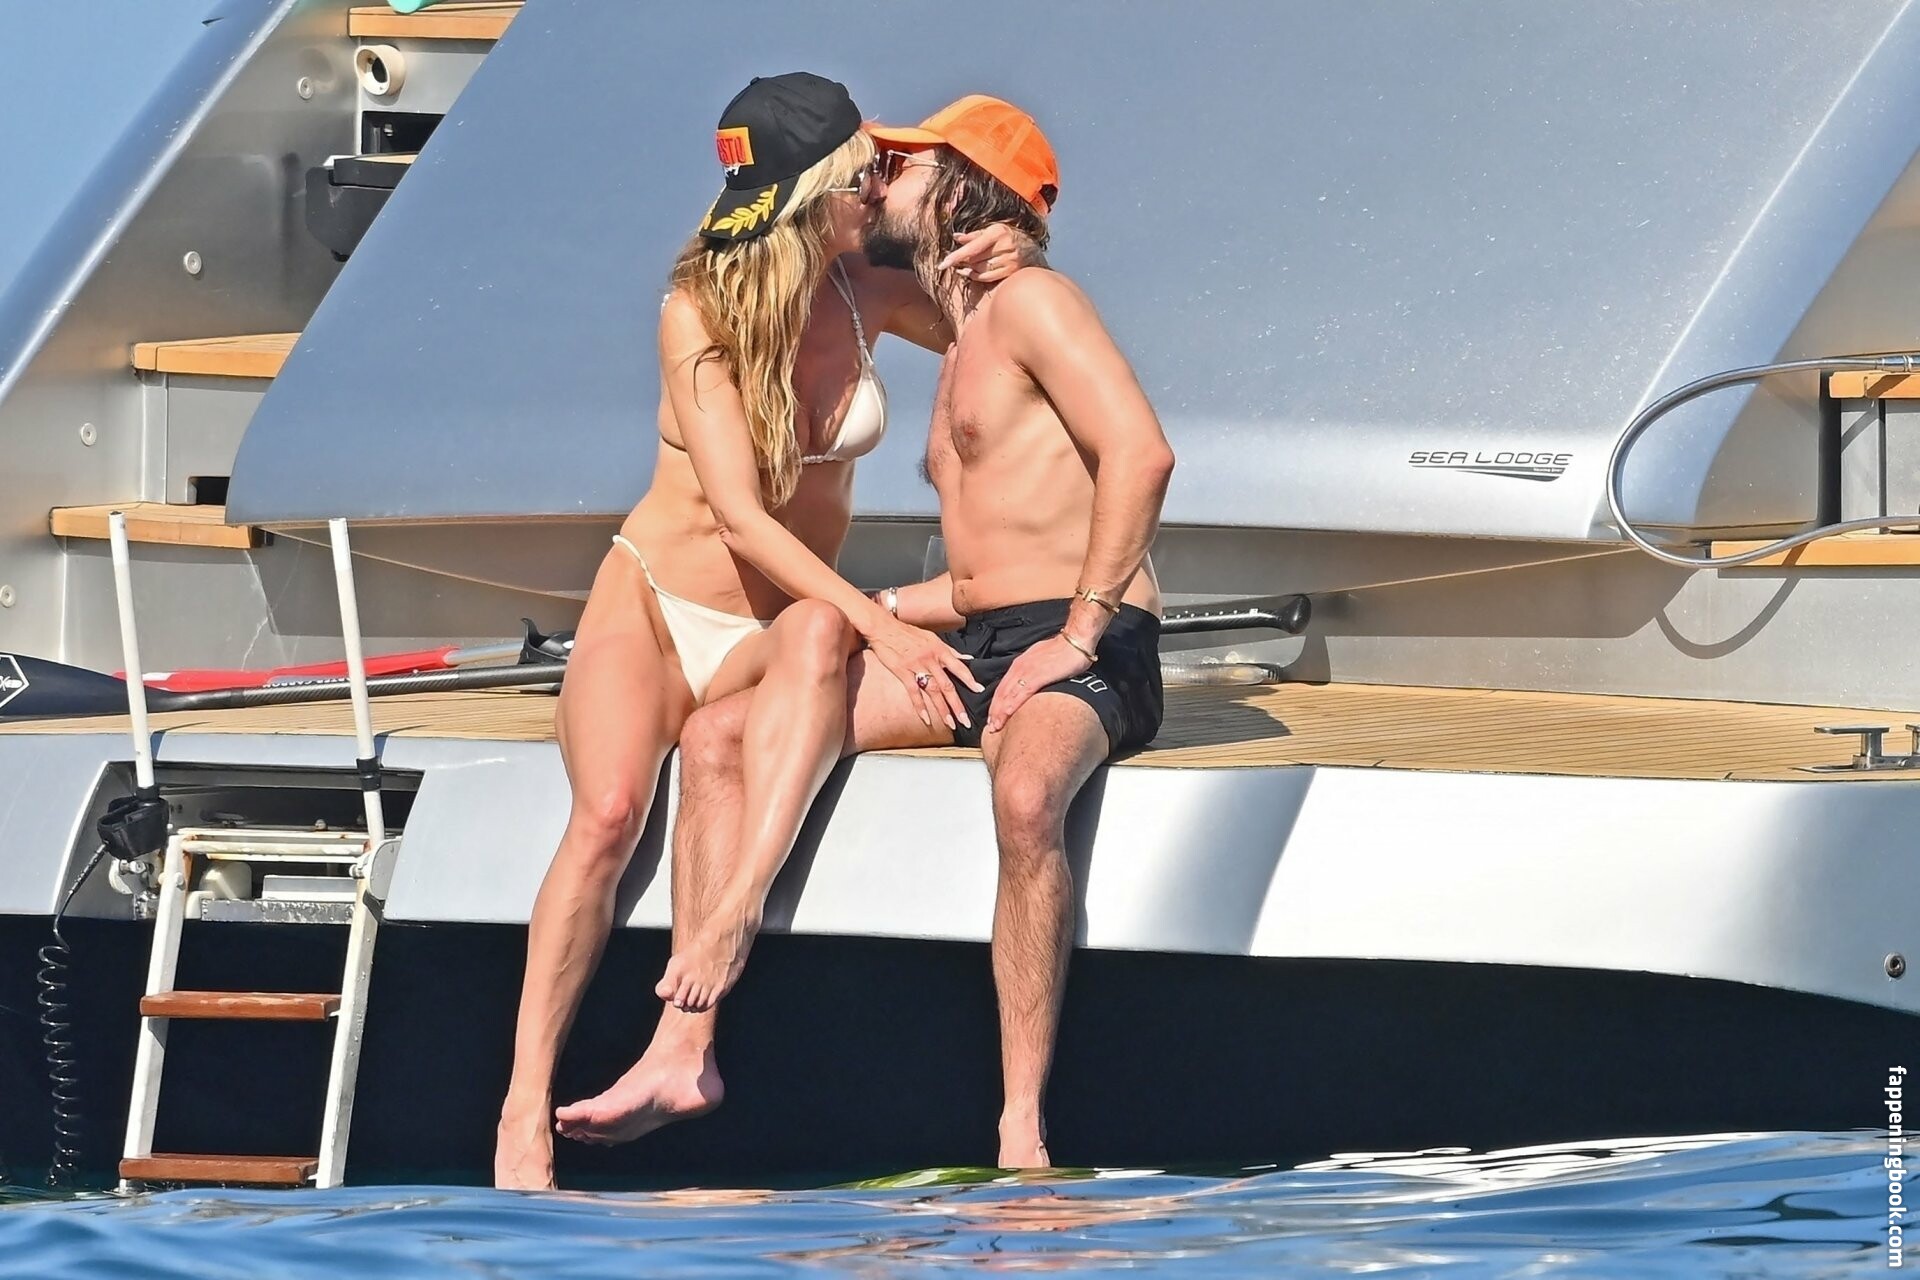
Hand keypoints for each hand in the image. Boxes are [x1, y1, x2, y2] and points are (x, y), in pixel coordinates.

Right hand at [866, 618, 982, 730]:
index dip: (970, 680)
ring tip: (950, 724)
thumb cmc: (908, 632)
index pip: (959, 667)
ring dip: (942, 709)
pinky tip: (926, 719)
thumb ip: (950, 651)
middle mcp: (931, 659)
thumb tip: (968, 658)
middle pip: (947, 685)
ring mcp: (917, 666)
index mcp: (940, 650)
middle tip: (966, 721)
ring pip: (933, 691)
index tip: (980, 691)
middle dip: (957, 705)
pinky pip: (913, 692)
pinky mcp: (903, 672)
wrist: (884, 627)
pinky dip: (920, 707)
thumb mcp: (932, 638)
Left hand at [939, 225, 1044, 282]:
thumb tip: (956, 237)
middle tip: (953, 261)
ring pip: (980, 269)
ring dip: (968, 269)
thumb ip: (974, 235)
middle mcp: (1005, 246)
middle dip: (962, 261)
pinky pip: (988, 277)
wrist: (1031, 248)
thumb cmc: (1007, 237)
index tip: (943, 264)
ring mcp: (1010, 260)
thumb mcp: (991, 230)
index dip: (956, 256)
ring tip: (962, 266)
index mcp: (998, 232)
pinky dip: (976, 276)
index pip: (973, 248)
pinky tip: (970, 273)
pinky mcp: (1012, 271)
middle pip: (975, 259)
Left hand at [986, 635, 1092, 733]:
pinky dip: (1013, 703)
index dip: (996, 704)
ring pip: (1009, 694)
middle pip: (1002, 693)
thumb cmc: (1064, 650)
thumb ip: (1034, 672)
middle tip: (990, 728)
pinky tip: (1008, 713)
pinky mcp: (1039, 675)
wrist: (1076, 641)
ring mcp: (1028, 671)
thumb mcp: (1042, 660)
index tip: (993, 718)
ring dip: (1001, 712)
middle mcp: (1020, 667)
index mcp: (1020, 664)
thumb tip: (1031, 683)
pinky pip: (1023, 692)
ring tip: (995, 727)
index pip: (1003, 687)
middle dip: (995, 712)